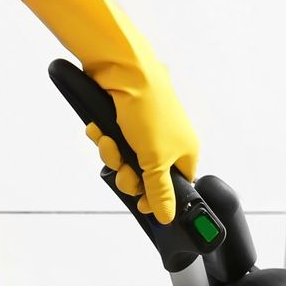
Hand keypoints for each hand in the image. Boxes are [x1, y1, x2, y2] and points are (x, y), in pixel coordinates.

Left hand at [23, 0, 199, 222]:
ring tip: (108, 141)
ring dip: (112, 154)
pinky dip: (103, 137)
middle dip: (128, 175)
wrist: (123, 70)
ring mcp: (144, 128)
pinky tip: (99, 128)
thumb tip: (167, 216)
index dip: (157, 197)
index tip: (142, 203)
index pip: (176, 187)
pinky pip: (112, 140)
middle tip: (123, 169)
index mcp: (185, 151)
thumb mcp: (155, 161)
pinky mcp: (123, 118)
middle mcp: (167, 140)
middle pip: (146, 176)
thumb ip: (162, 192)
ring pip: (125, 159)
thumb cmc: (148, 108)